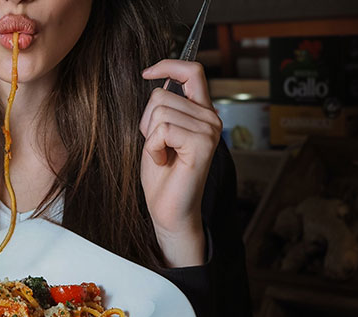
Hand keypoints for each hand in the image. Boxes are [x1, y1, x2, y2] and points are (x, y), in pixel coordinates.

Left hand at [139, 60, 221, 266]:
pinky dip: (153, 147)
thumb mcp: (158, 135)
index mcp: (201, 113)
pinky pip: (162, 129)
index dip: (169, 65)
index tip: (147, 73)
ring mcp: (209, 130)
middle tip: (158, 147)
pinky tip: (164, 161)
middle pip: (162, 95)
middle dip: (147, 122)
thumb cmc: (162, 176)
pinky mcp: (202, 143)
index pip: (192, 72)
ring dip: (150, 137)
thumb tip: (160, 83)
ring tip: (163, 156)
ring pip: (159, 111)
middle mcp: (210, 118)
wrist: (169, 211)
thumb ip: (164, 109)